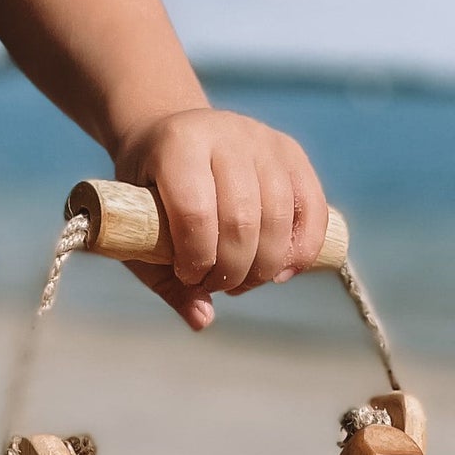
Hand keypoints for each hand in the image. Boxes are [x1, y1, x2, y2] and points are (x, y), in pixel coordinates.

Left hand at [113, 109, 329, 330]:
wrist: (171, 136)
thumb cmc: (151, 194)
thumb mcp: (141, 232)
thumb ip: (167, 281)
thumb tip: (203, 320)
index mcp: (178, 145)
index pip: (196, 213)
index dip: (196, 258)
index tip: (189, 277)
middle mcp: (226, 134)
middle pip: (242, 220)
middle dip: (231, 269)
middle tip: (216, 286)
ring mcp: (264, 140)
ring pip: (278, 218)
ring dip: (263, 267)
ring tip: (241, 282)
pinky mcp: (292, 153)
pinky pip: (313, 209)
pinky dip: (302, 250)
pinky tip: (282, 273)